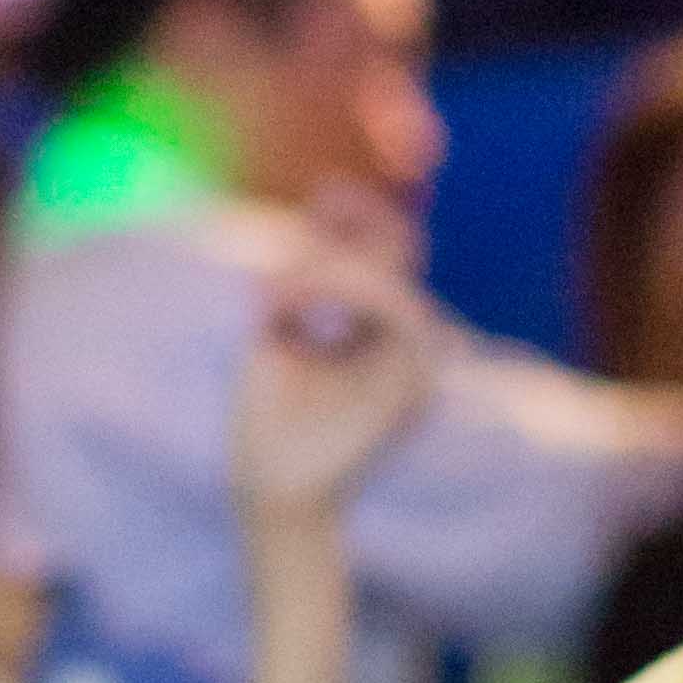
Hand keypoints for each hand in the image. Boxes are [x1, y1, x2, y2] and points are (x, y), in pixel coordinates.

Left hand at [231, 223, 437, 536]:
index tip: (325, 195)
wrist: (273, 487)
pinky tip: (290, 306)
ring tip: (276, 295)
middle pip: (402, 251)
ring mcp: (413, 361)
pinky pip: (402, 313)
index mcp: (371, 331)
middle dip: (353, 230)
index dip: (363, 214)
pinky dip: (345, 295)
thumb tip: (302, 234)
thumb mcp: (275, 335)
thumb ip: (297, 287)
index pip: (388, 251)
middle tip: (291, 250)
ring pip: (395, 282)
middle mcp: (399, 341)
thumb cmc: (268, 422)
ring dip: (332, 272)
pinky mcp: (414, 381)